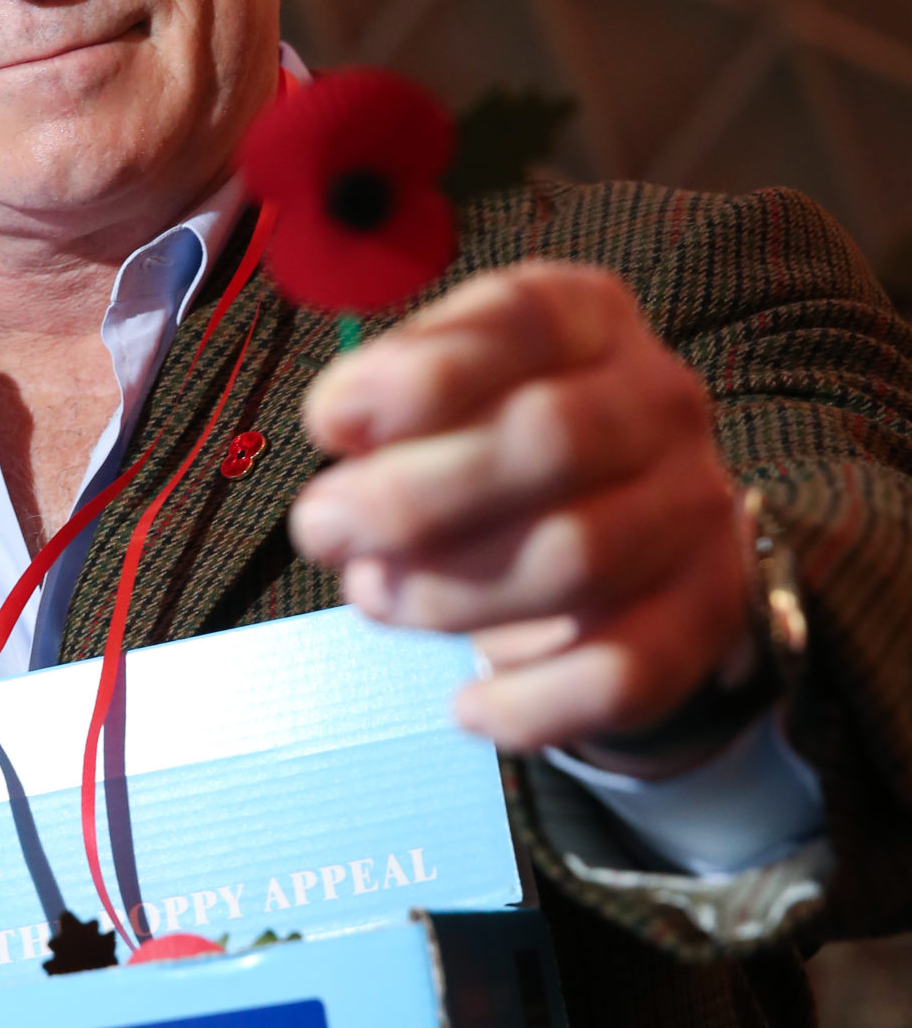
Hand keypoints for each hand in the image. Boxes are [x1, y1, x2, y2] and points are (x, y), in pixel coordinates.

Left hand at [289, 262, 755, 765]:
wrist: (632, 545)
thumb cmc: (507, 457)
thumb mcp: (451, 393)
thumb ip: (393, 395)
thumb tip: (343, 425)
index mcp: (591, 321)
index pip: (525, 323)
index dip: (420, 375)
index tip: (330, 426)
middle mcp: (657, 404)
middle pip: (551, 440)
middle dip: (412, 494)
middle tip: (326, 530)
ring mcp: (691, 512)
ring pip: (577, 557)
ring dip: (449, 592)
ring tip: (376, 595)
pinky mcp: (700, 615)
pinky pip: (623, 673)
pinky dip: (532, 702)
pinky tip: (467, 706)